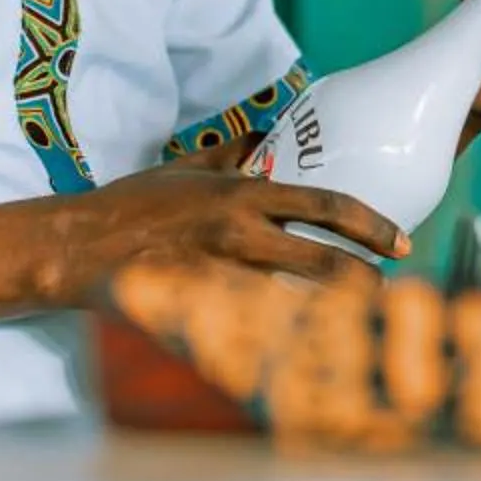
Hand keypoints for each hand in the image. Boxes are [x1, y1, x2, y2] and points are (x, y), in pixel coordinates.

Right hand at [42, 159, 410, 304]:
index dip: (370, 224)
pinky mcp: (203, 308)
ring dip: (333, 309)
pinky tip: (308, 344)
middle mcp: (240, 233)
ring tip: (362, 317)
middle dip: (365, 277)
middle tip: (391, 287)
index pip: (324, 205)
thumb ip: (232, 154)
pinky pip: (257, 324)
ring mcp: (222, 275)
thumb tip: (265, 136)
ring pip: (299, 298)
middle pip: (324, 259)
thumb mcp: (186, 167)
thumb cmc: (133, 203)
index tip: (400, 241)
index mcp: (241, 194)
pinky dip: (286, 334)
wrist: (81, 245)